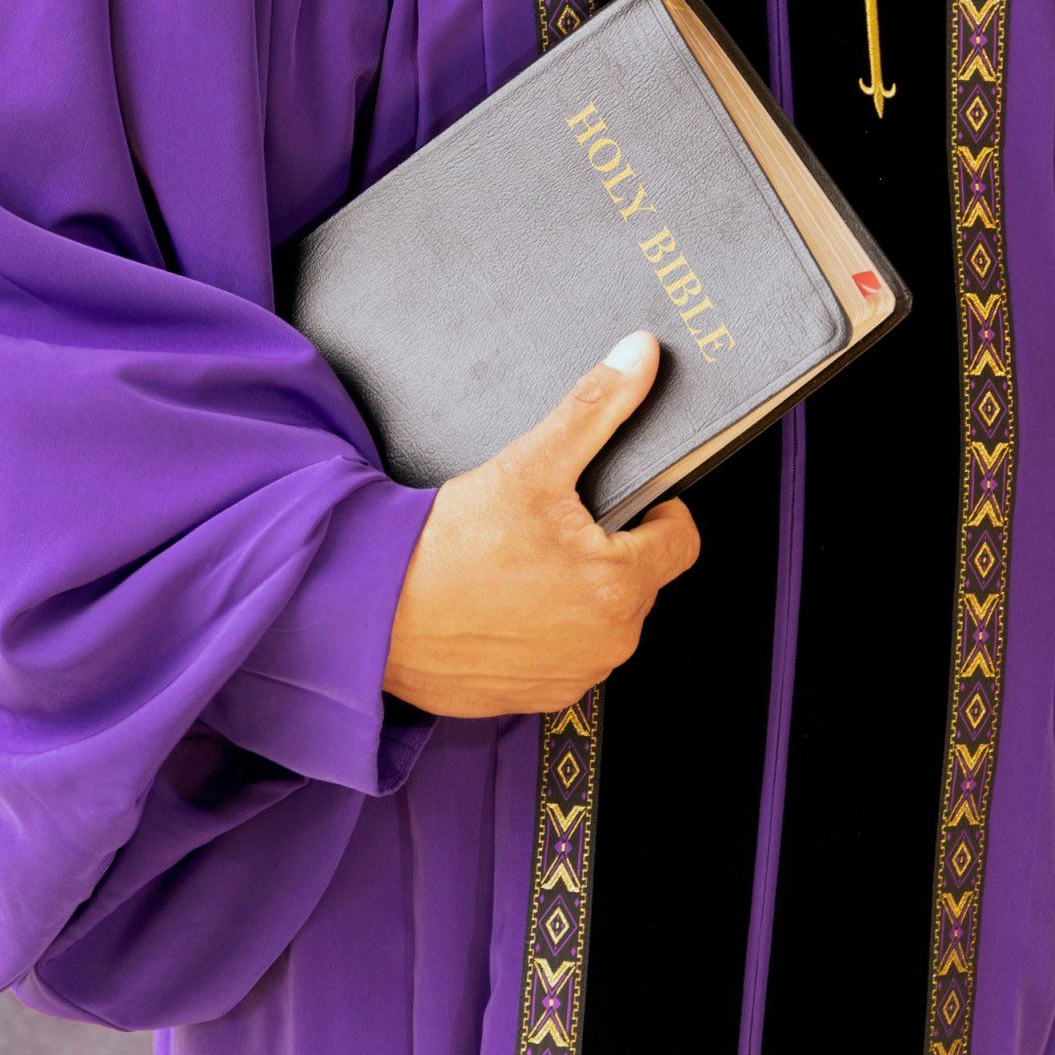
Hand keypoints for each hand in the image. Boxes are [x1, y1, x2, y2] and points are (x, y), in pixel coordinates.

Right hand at [381, 328, 699, 716]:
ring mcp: (572, 675)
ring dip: (578, 592)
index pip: (681, 540)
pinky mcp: (536, 697)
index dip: (655, 510)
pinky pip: (565, 655)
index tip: (619, 499)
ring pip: (602, 618)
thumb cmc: (449, 546)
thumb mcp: (530, 464)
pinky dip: (546, 629)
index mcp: (620, 585)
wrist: (374, 612)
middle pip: (640, 579)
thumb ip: (596, 408)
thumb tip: (641, 357)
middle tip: (552, 527)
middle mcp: (608, 642)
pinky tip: (506, 604)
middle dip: (608, 549)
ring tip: (523, 564)